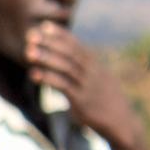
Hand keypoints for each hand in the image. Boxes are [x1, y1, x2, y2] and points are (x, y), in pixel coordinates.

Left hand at [25, 22, 140, 148]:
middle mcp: (93, 72)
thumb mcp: (99, 81)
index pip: (77, 45)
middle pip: (70, 53)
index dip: (61, 35)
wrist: (122, 123)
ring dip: (46, 58)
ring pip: (65, 67)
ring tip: (28, 52)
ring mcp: (88, 86)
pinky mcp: (82, 100)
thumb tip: (69, 63)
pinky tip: (33, 74)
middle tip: (30, 35)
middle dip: (50, 43)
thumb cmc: (106, 102)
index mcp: (96, 66)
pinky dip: (48, 78)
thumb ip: (85, 71)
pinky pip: (63, 86)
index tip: (44, 26)